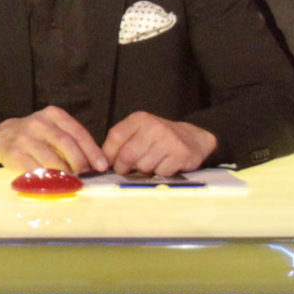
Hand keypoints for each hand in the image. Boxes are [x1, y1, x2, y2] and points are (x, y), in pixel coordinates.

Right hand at [0, 106, 106, 173]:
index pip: (78, 132)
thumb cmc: (36, 137)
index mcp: (53, 115)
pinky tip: (56, 185)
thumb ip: (72, 142)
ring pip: (52, 159)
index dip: (92, 151)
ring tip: (74, 183)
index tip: (102, 166)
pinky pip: (36, 169)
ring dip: (66, 174)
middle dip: (80, 163)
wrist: (3, 136)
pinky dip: (49, 179)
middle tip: (88, 176)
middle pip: (66, 144)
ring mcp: (25, 137)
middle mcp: (39, 123)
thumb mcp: (54, 130)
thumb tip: (96, 164)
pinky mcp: (14, 153)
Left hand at [100, 112, 217, 176]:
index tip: (110, 164)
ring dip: (144, 170)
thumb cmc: (159, 139)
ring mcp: (169, 139)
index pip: (115, 137)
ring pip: (143, 166)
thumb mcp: (138, 133)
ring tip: (152, 162)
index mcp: (140, 119)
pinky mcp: (181, 154)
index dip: (109, 155)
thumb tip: (100, 163)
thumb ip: (120, 143)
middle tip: (129, 169)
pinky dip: (160, 173)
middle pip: (127, 155)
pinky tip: (165, 165)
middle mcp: (154, 126)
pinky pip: (160, 172)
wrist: (193, 138)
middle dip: (124, 168)